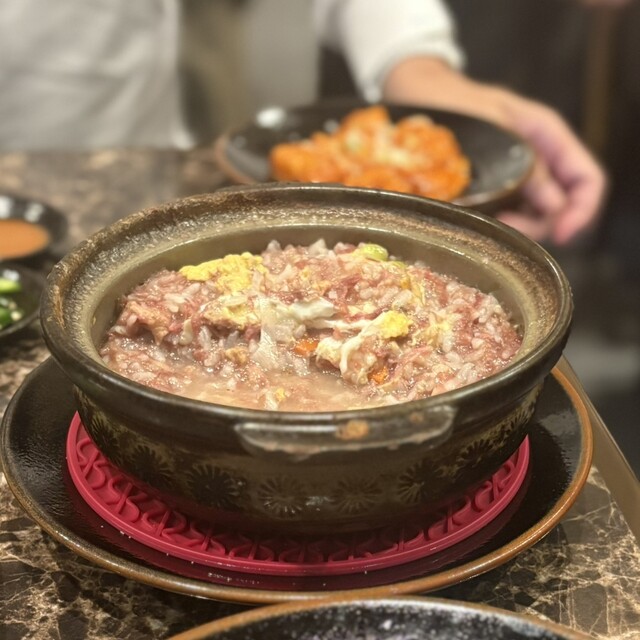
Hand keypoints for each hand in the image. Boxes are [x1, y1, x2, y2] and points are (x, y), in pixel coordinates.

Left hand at [383, 58, 606, 244]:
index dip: (582, 210)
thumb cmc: (457, 103)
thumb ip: (527, 165)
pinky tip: (480, 221)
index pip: (587, 179)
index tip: (561, 235)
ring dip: (519, 228)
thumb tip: (553, 206)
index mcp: (548, 137)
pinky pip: (510, 215)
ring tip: (489, 222)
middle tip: (505, 226)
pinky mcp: (494, 191)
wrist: (422, 99)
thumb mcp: (495, 128)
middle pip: (561, 206)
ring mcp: (517, 177)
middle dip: (540, 224)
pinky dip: (501, 225)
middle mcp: (539, 160)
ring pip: (535, 216)